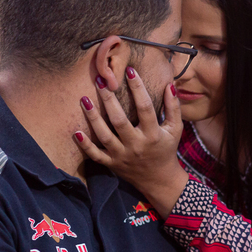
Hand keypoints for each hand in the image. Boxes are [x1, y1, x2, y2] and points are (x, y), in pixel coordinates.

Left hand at [76, 67, 189, 214]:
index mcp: (153, 134)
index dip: (138, 88)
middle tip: (99, 80)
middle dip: (109, 99)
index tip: (130, 71)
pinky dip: (85, 145)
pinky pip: (96, 156)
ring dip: (93, 118)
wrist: (159, 180)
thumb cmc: (166, 149)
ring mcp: (122, 156)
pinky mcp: (112, 164)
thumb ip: (173, 107)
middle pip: (120, 121)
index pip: (145, 108)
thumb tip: (169, 84)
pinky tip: (75, 132)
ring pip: (105, 136)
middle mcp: (136, 145)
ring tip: (83, 99)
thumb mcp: (175, 129)